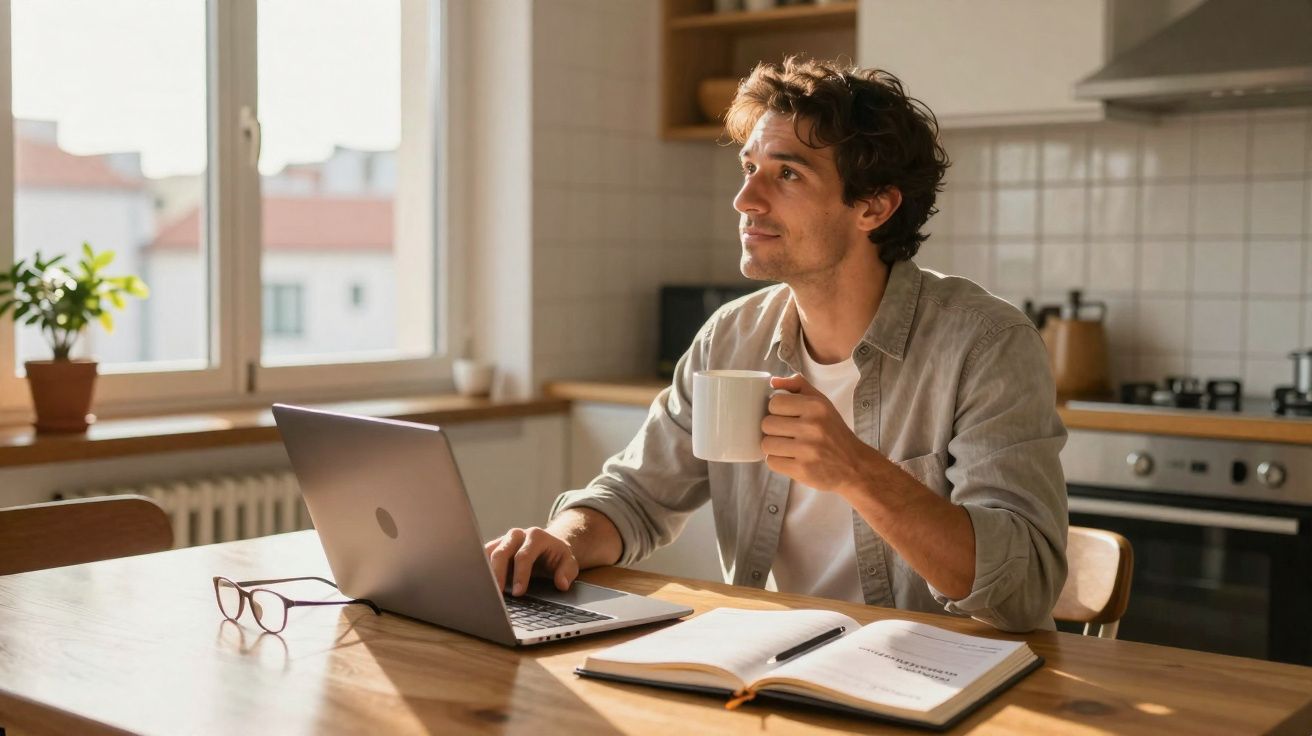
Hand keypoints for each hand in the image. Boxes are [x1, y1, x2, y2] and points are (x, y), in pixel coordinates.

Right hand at [483, 527, 579, 595]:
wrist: (549, 546)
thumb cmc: (557, 556)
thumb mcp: (569, 562)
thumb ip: (567, 572)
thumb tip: (562, 584)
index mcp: (536, 536)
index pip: (524, 556)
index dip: (520, 575)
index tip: (518, 593)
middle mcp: (517, 535)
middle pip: (501, 552)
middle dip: (498, 574)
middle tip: (497, 594)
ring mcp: (503, 540)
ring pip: (488, 553)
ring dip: (484, 571)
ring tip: (484, 591)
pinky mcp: (494, 547)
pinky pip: (482, 556)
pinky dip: (480, 569)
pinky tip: (479, 583)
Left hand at [761, 374, 879, 495]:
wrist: (855, 466)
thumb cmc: (833, 432)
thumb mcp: (822, 403)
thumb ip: (798, 386)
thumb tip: (773, 381)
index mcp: (816, 406)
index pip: (774, 402)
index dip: (775, 410)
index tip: (785, 416)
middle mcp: (813, 427)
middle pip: (767, 424)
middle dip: (773, 430)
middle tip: (786, 434)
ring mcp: (807, 450)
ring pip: (766, 444)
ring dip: (773, 447)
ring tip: (787, 447)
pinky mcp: (803, 470)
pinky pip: (772, 462)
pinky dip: (777, 461)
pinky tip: (790, 459)